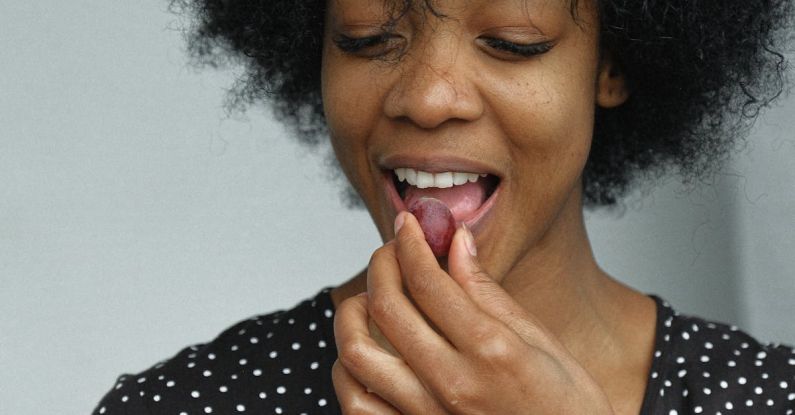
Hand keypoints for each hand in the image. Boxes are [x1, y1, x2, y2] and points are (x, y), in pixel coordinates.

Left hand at [332, 212, 614, 413]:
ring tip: (370, 301)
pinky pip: (355, 405)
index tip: (407, 224)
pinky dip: (347, 373)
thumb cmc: (566, 409)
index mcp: (492, 350)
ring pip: (356, 356)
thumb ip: (490, 293)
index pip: (428, 280)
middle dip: (381, 265)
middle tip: (391, 251)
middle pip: (386, 308)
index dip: (410, 242)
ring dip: (352, 316)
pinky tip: (365, 354)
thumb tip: (458, 242)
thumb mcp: (543, 343)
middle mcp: (452, 383)